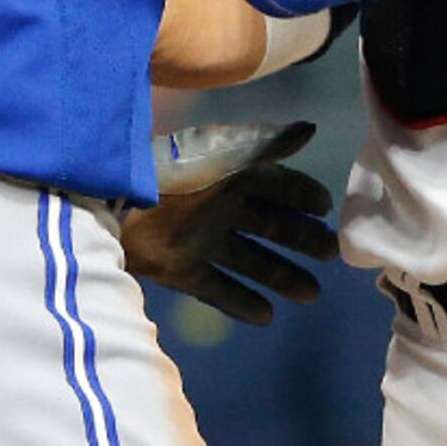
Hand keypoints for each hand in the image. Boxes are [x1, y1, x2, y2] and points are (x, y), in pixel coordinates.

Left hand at [119, 121, 338, 325]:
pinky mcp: (181, 269)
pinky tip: (266, 317)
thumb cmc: (176, 171)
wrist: (115, 200)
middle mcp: (221, 208)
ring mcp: (201, 240)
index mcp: (231, 176)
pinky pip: (216, 288)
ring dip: (280, 276)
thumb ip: (269, 143)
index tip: (326, 210)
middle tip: (331, 255)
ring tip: (309, 294)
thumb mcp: (226, 153)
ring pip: (251, 261)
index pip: (279, 185)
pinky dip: (240, 302)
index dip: (303, 195)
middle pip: (271, 226)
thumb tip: (310, 129)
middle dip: (302, 239)